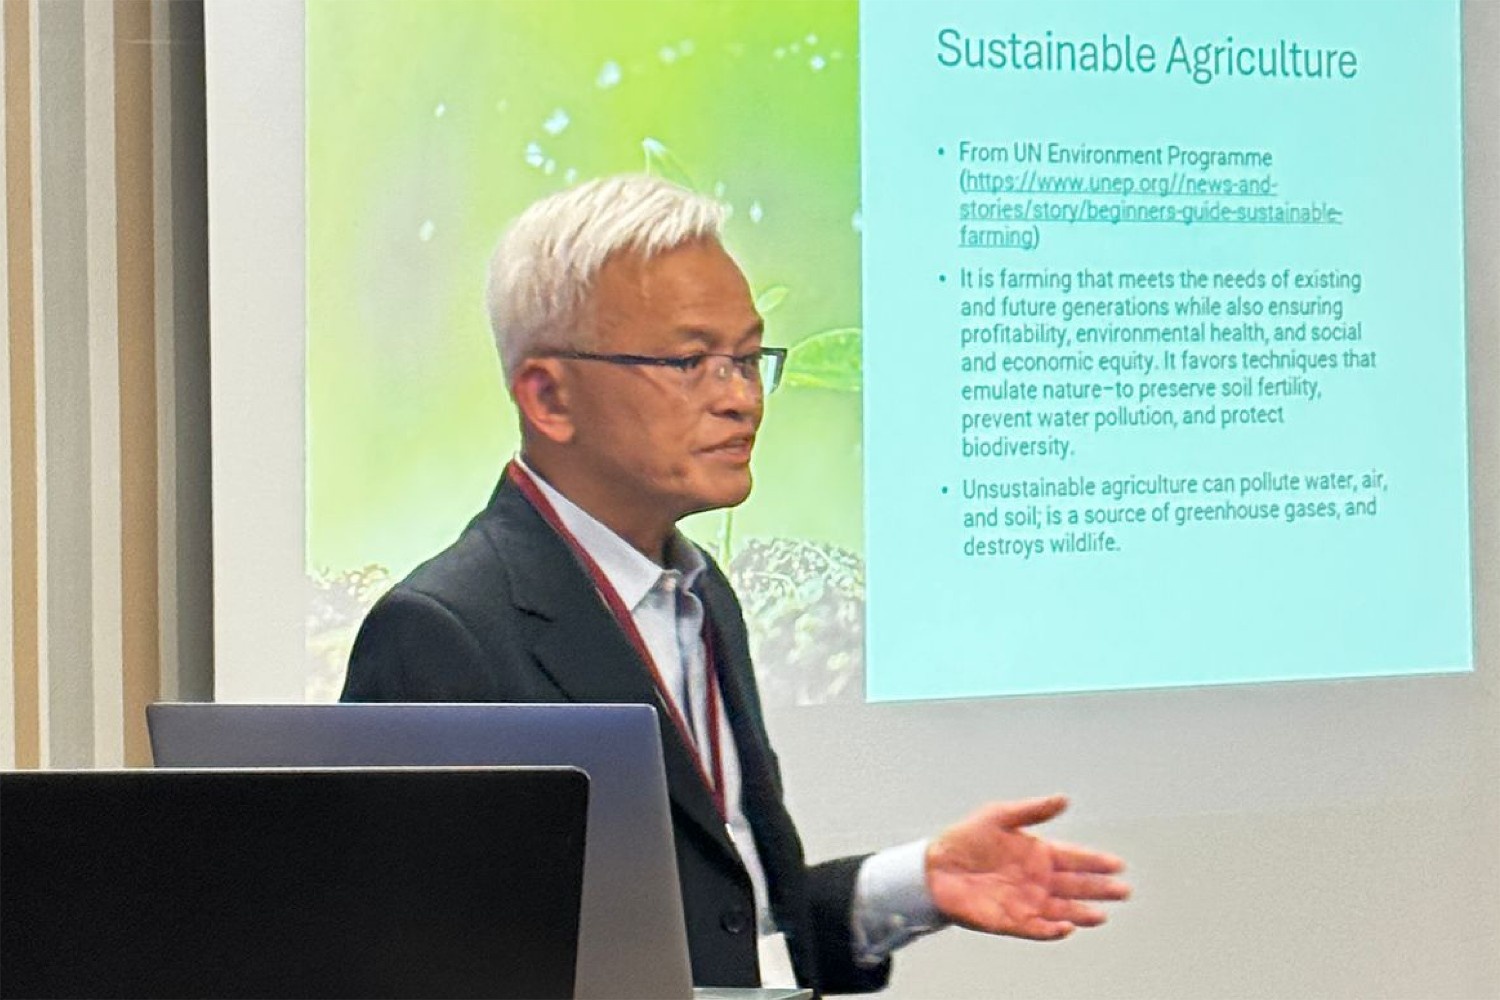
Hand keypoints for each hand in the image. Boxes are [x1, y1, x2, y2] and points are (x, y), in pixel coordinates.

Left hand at [925, 795, 1129, 940]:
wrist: (934, 867)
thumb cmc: (964, 839)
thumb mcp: (999, 816)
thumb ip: (1033, 811)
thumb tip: (1063, 798)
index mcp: (1038, 853)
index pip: (1074, 858)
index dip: (1095, 861)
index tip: (1118, 864)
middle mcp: (1037, 879)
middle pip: (1075, 886)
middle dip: (1099, 888)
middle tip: (1122, 891)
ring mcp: (1026, 901)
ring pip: (1062, 910)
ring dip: (1082, 913)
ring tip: (1101, 914)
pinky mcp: (1011, 920)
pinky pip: (1037, 928)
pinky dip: (1052, 930)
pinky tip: (1066, 928)